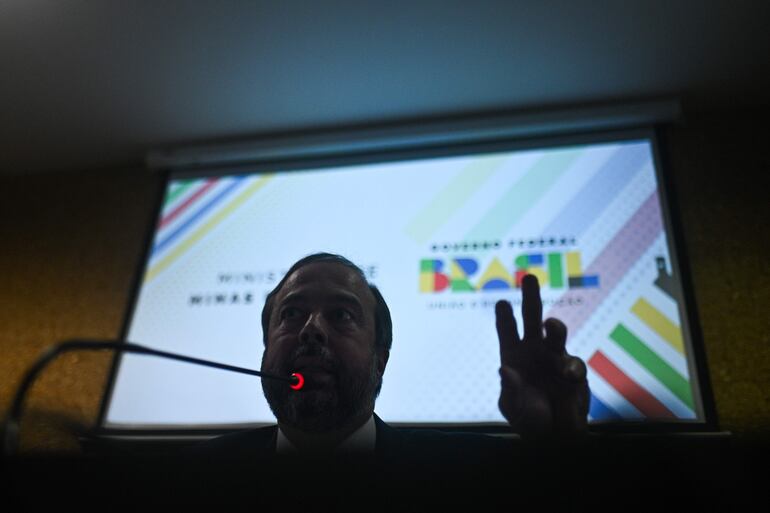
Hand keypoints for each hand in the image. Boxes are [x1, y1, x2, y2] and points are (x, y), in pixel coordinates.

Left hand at [496, 274, 588, 437]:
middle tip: (529, 278)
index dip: (504, 317)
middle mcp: (534, 351)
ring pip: (557, 333)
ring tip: (551, 325)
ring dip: (555, 327)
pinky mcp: (575, 372)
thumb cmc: (528, 420)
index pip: (507, 331)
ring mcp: (556, 358)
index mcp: (513, 356)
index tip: (503, 303)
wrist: (555, 437)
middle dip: (531, 297)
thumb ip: (510, 390)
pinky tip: (567, 377)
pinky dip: (571, 369)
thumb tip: (504, 369)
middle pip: (532, 318)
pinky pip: (575, 364)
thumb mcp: (513, 407)